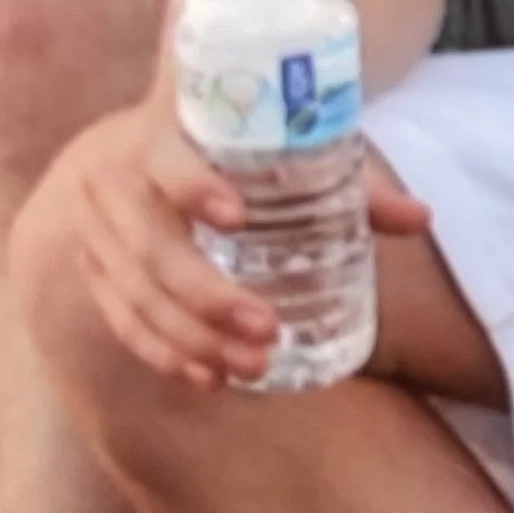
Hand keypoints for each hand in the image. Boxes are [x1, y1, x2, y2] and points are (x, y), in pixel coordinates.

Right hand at [52, 92, 429, 389]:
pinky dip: (162, 352)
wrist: (130, 147)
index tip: (239, 216)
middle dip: (208, 296)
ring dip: (193, 338)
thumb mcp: (276, 146)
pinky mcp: (92, 270)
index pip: (168, 161)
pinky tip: (206, 377)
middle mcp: (115, 181)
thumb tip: (421, 217)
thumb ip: (346, 178)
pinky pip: (119, 319)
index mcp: (159, 134)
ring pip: (137, 294)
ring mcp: (96, 232)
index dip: (196, 187)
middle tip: (268, 330)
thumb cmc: (224, 144)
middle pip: (153, 248)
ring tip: (254, 365)